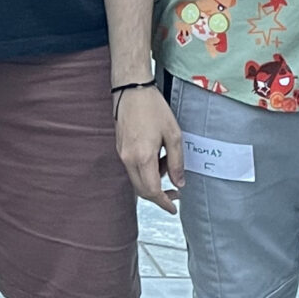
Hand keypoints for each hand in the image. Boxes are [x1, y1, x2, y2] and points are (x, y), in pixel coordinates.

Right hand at [114, 83, 181, 212]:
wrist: (131, 89)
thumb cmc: (153, 107)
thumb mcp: (173, 134)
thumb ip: (177, 161)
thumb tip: (179, 183)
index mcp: (142, 157)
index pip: (152, 191)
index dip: (164, 202)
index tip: (173, 208)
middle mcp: (128, 159)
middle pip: (142, 190)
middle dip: (159, 195)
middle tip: (176, 191)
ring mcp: (121, 154)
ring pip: (136, 180)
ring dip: (153, 180)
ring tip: (168, 161)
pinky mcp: (119, 148)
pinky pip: (132, 168)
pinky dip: (146, 170)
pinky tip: (157, 155)